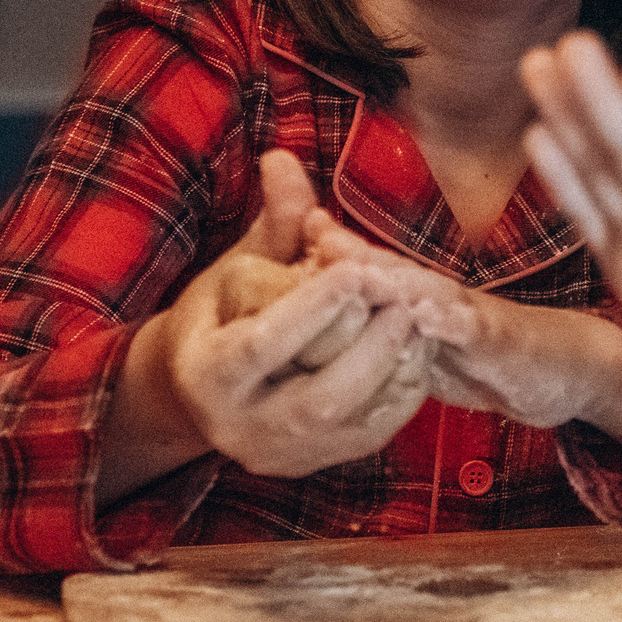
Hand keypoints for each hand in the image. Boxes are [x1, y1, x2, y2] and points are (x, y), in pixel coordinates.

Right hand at [95, 151, 433, 499]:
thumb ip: (273, 221)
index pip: (264, 344)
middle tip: (405, 294)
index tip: (358, 267)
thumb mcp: (241, 268)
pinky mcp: (316, 464)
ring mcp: (281, 455)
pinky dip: (400, 392)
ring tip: (418, 316)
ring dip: (394, 365)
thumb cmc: (223, 315)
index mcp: (206, 374)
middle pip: (319, 394)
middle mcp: (238, 427)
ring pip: (353, 419)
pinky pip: (370, 434)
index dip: (315, 307)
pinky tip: (417, 350)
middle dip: (369, 343)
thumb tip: (283, 157)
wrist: (203, 393)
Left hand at [302, 218, 621, 456]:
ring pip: (429, 292)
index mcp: (418, 300)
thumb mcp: (425, 346)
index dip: (333, 250)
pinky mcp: (502, 342)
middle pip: (392, 270)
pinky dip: (450, 321)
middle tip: (313, 229)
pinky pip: (474, 330)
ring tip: (360, 267)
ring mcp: (473, 316)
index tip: (296, 226)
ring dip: (394, 278)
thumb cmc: (489, 356)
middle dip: (352, 251)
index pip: (370, 271)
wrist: (568, 369)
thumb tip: (329, 320)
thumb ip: (383, 327)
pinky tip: (426, 315)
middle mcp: (442, 298)